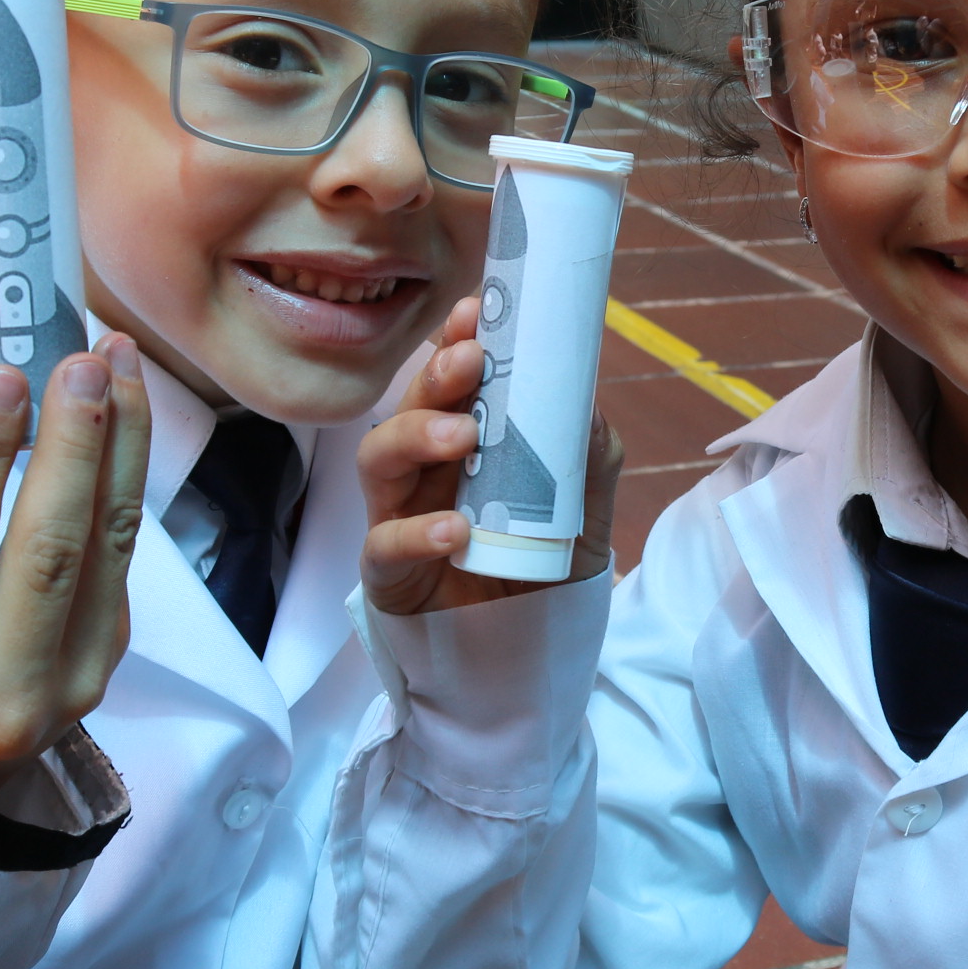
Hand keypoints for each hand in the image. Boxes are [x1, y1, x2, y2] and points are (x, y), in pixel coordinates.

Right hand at [0, 340, 151, 801]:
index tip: (0, 374)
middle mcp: (1, 691)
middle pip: (49, 547)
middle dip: (73, 442)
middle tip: (83, 359)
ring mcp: (70, 684)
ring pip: (106, 546)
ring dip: (119, 443)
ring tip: (119, 361)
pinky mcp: (109, 661)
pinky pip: (121, 558)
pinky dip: (124, 478)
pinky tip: (122, 416)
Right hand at [359, 295, 622, 615]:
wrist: (529, 656)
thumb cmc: (542, 570)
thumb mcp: (584, 512)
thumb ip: (587, 458)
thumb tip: (584, 401)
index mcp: (468, 443)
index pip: (452, 381)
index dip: (457, 341)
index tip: (476, 312)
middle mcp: (427, 470)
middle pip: (409, 406)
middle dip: (436, 376)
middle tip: (470, 361)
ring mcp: (401, 516)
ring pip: (379, 459)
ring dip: (417, 435)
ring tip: (462, 435)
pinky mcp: (391, 573)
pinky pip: (386, 544)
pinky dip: (417, 533)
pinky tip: (454, 531)